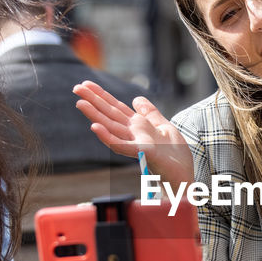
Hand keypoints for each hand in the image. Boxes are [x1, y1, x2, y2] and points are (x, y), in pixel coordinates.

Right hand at [73, 81, 194, 186]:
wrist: (185, 176)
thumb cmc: (176, 157)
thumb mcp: (165, 127)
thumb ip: (150, 113)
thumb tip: (136, 98)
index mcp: (138, 126)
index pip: (116, 108)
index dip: (102, 95)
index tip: (87, 84)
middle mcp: (133, 134)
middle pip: (110, 114)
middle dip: (93, 100)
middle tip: (76, 87)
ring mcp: (136, 143)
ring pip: (111, 127)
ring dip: (95, 115)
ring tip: (80, 103)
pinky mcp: (143, 153)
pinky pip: (121, 145)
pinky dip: (107, 136)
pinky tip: (95, 127)